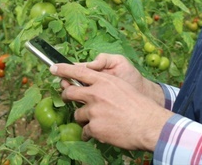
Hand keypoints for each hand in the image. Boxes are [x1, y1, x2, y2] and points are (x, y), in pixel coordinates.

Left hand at [51, 62, 172, 150]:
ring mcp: (93, 111)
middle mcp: (96, 94)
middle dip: (67, 96)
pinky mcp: (94, 127)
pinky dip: (91, 133)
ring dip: (84, 118)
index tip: (53, 69)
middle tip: (68, 98)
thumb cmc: (139, 105)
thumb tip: (93, 88)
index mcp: (104, 81)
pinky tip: (101, 132)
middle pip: (70, 93)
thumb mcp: (122, 87)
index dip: (63, 70)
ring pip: (77, 114)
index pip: (78, 72)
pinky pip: (85, 131)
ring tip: (98, 121)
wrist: (148, 124)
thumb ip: (105, 86)